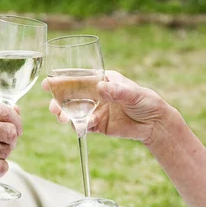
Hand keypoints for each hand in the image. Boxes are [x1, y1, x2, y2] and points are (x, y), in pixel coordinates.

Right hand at [45, 70, 170, 144]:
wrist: (156, 124)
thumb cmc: (147, 101)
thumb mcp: (134, 94)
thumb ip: (117, 91)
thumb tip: (101, 88)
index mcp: (102, 80)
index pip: (79, 78)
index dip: (62, 80)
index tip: (49, 83)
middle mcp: (95, 94)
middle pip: (71, 95)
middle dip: (59, 100)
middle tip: (53, 107)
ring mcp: (96, 110)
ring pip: (73, 111)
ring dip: (65, 114)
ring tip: (63, 118)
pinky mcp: (98, 125)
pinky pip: (83, 126)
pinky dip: (79, 127)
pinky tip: (79, 128)